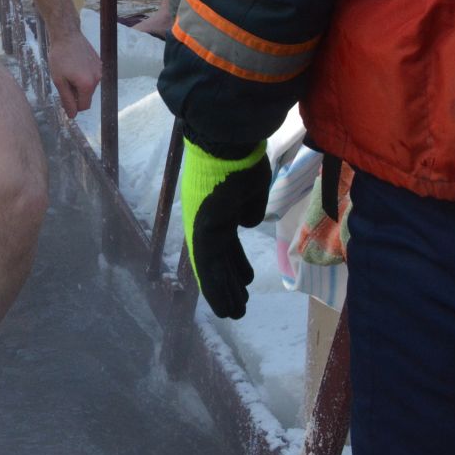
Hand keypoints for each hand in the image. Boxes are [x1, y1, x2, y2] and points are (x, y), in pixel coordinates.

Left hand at [46, 28, 99, 118]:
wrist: (66, 35)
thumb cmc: (59, 57)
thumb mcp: (59, 81)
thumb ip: (67, 100)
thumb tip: (72, 116)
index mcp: (87, 85)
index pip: (84, 106)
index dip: (73, 105)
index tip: (64, 95)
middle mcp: (98, 78)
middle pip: (87, 96)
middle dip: (76, 93)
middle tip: (63, 80)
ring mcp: (100, 69)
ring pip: (89, 86)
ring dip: (80, 84)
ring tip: (69, 70)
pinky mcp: (99, 62)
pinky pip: (92, 75)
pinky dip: (84, 75)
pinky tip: (74, 64)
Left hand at [179, 140, 270, 318]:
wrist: (228, 141)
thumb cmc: (243, 159)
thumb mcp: (252, 189)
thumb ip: (249, 208)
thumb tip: (247, 223)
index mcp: (217, 209)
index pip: (225, 243)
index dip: (234, 263)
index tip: (245, 280)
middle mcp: (205, 220)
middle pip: (218, 258)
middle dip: (229, 283)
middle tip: (239, 305)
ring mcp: (202, 225)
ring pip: (213, 268)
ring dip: (224, 293)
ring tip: (235, 313)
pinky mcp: (204, 230)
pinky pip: (208, 266)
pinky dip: (217, 289)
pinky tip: (225, 306)